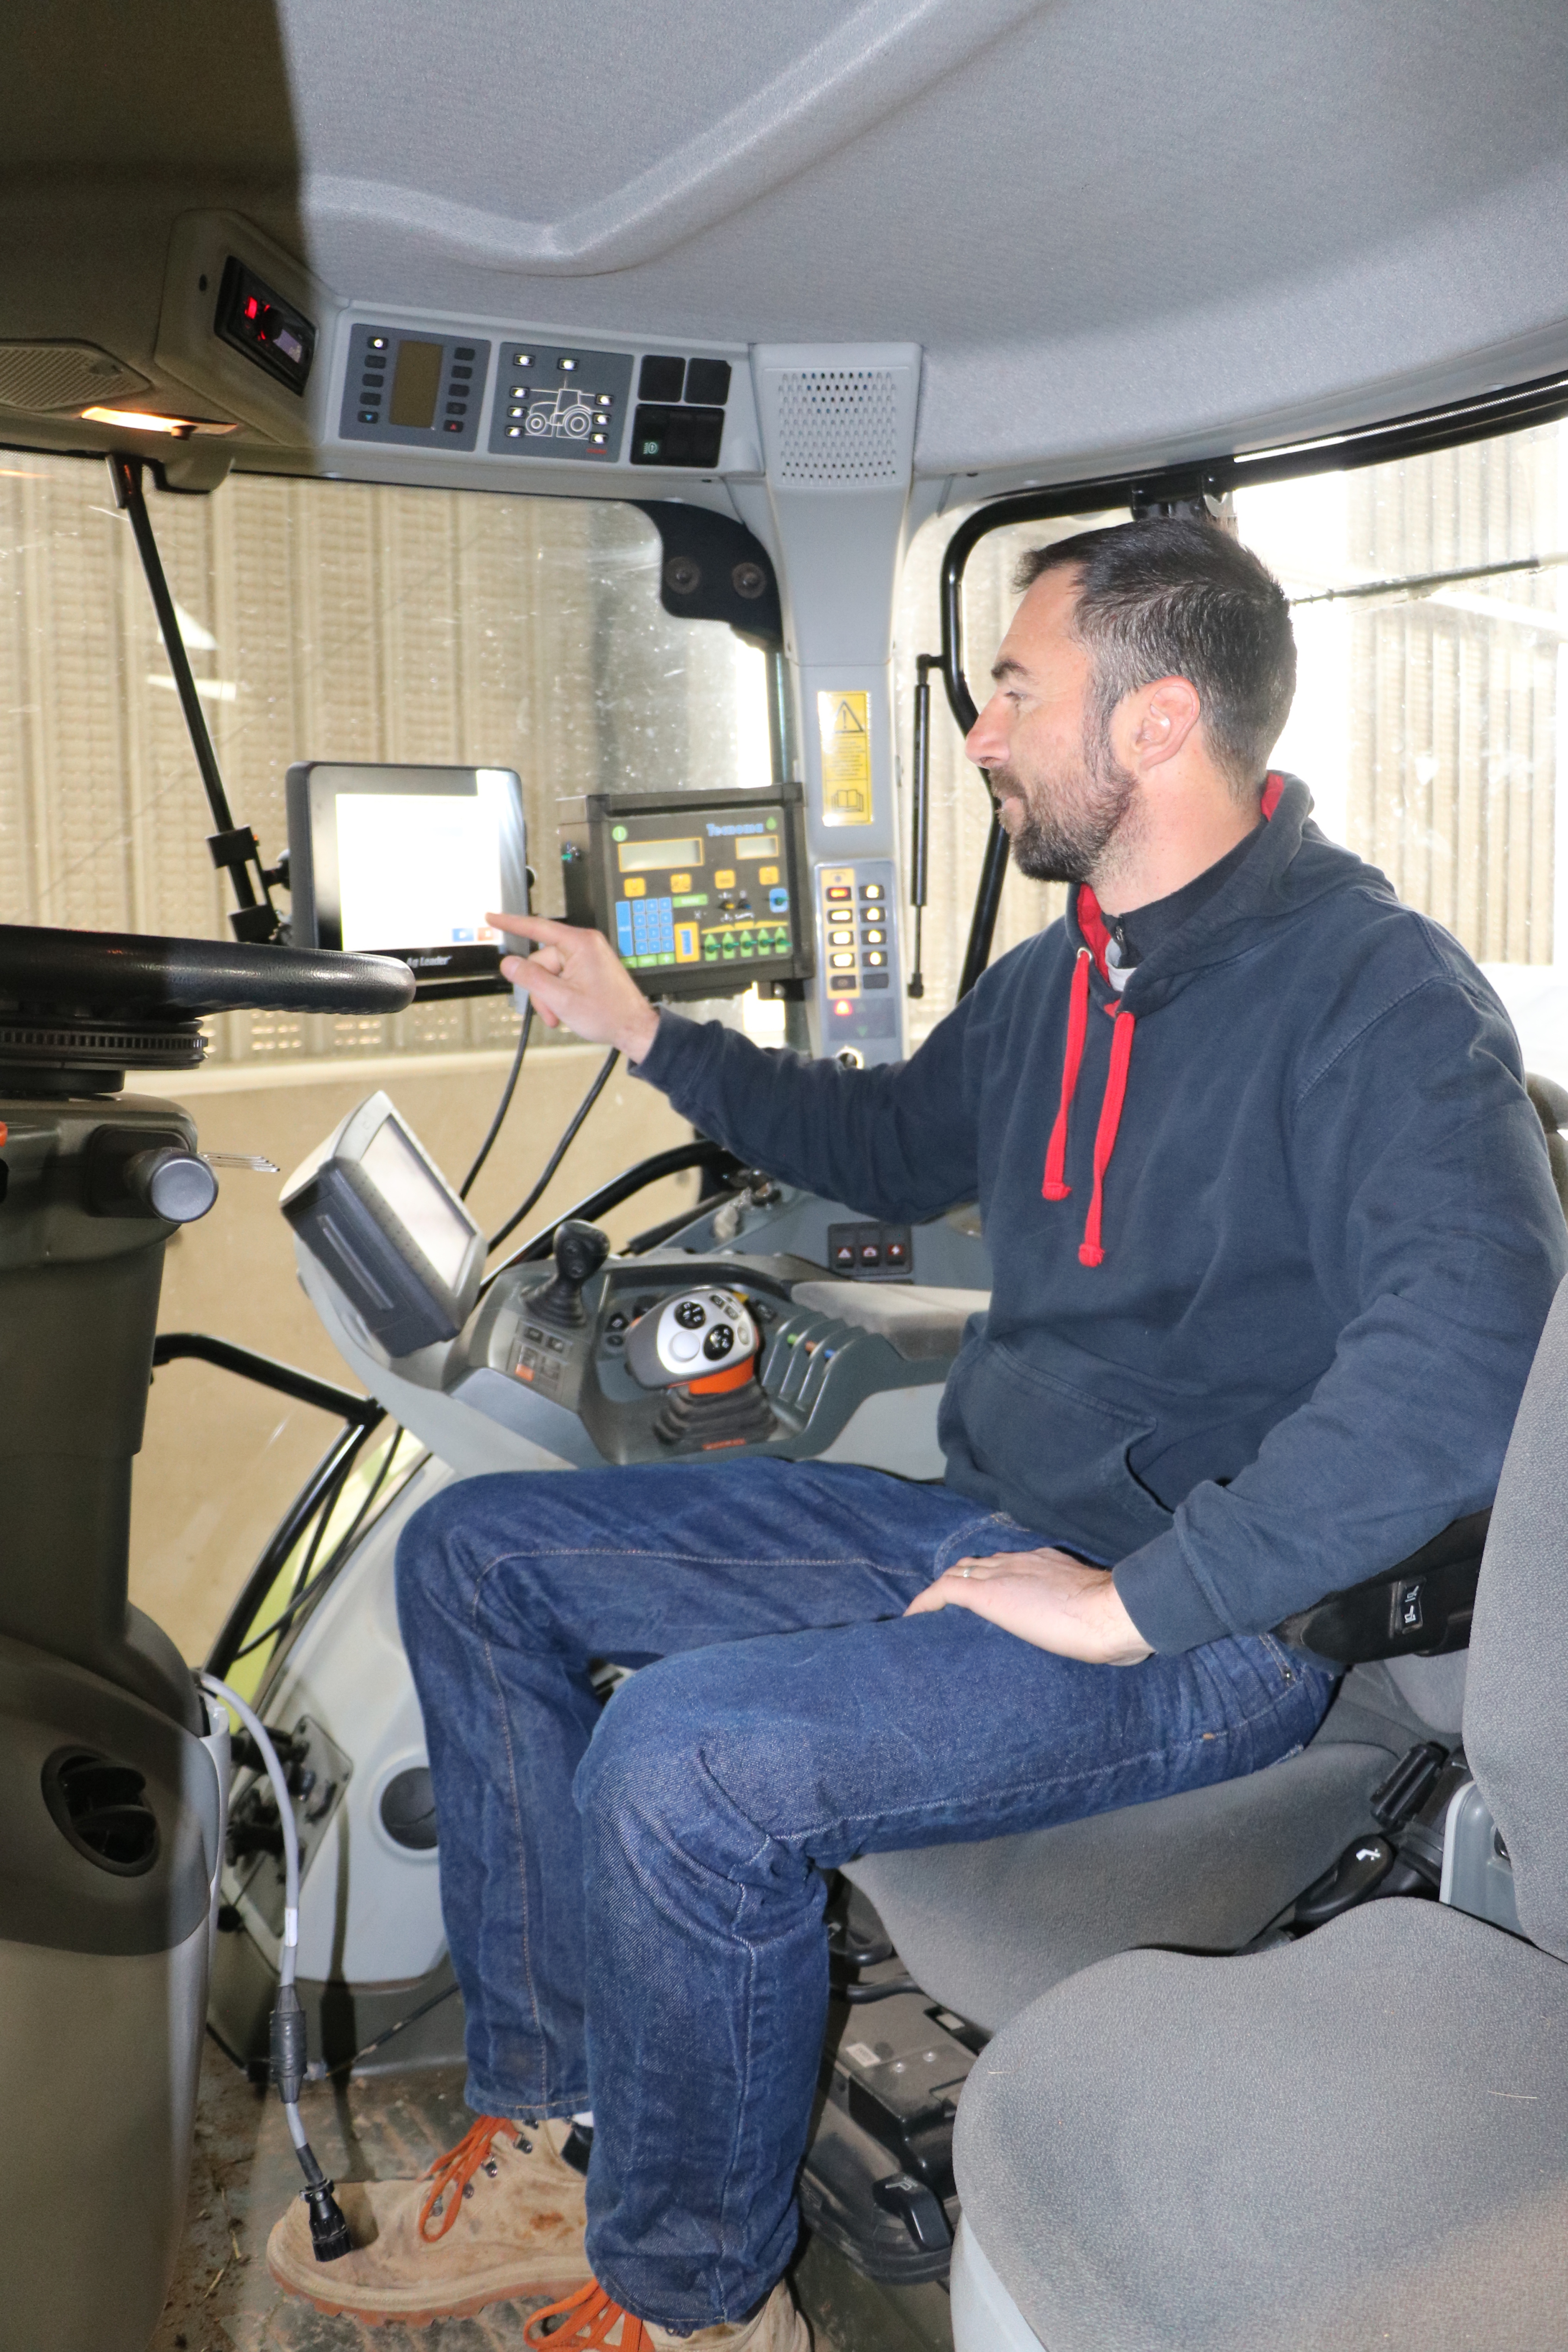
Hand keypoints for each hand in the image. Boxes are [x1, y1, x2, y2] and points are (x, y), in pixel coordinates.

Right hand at [488, 912, 659, 1061]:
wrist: (634, 1028)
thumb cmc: (609, 1014)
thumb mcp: (561, 999)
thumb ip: (531, 979)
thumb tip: (510, 963)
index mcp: (581, 944)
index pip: (537, 928)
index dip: (511, 923)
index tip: (493, 917)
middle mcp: (585, 945)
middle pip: (541, 960)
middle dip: (541, 988)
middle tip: (550, 1010)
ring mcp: (587, 957)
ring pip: (549, 973)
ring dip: (549, 996)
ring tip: (560, 1014)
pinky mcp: (588, 968)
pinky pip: (562, 977)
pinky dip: (559, 994)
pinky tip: (567, 1009)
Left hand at [904, 1546, 1153, 1664]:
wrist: (1110, 1611)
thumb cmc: (1114, 1619)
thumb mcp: (1096, 1612)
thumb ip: (1087, 1618)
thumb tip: (1100, 1640)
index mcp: (1048, 1565)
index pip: (1010, 1565)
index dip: (993, 1576)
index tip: (988, 1593)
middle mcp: (1021, 1562)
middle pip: (981, 1564)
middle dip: (965, 1578)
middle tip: (952, 1603)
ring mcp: (1004, 1575)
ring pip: (961, 1573)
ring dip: (946, 1590)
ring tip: (930, 1612)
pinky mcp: (987, 1594)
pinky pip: (945, 1590)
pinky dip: (926, 1601)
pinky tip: (911, 1618)